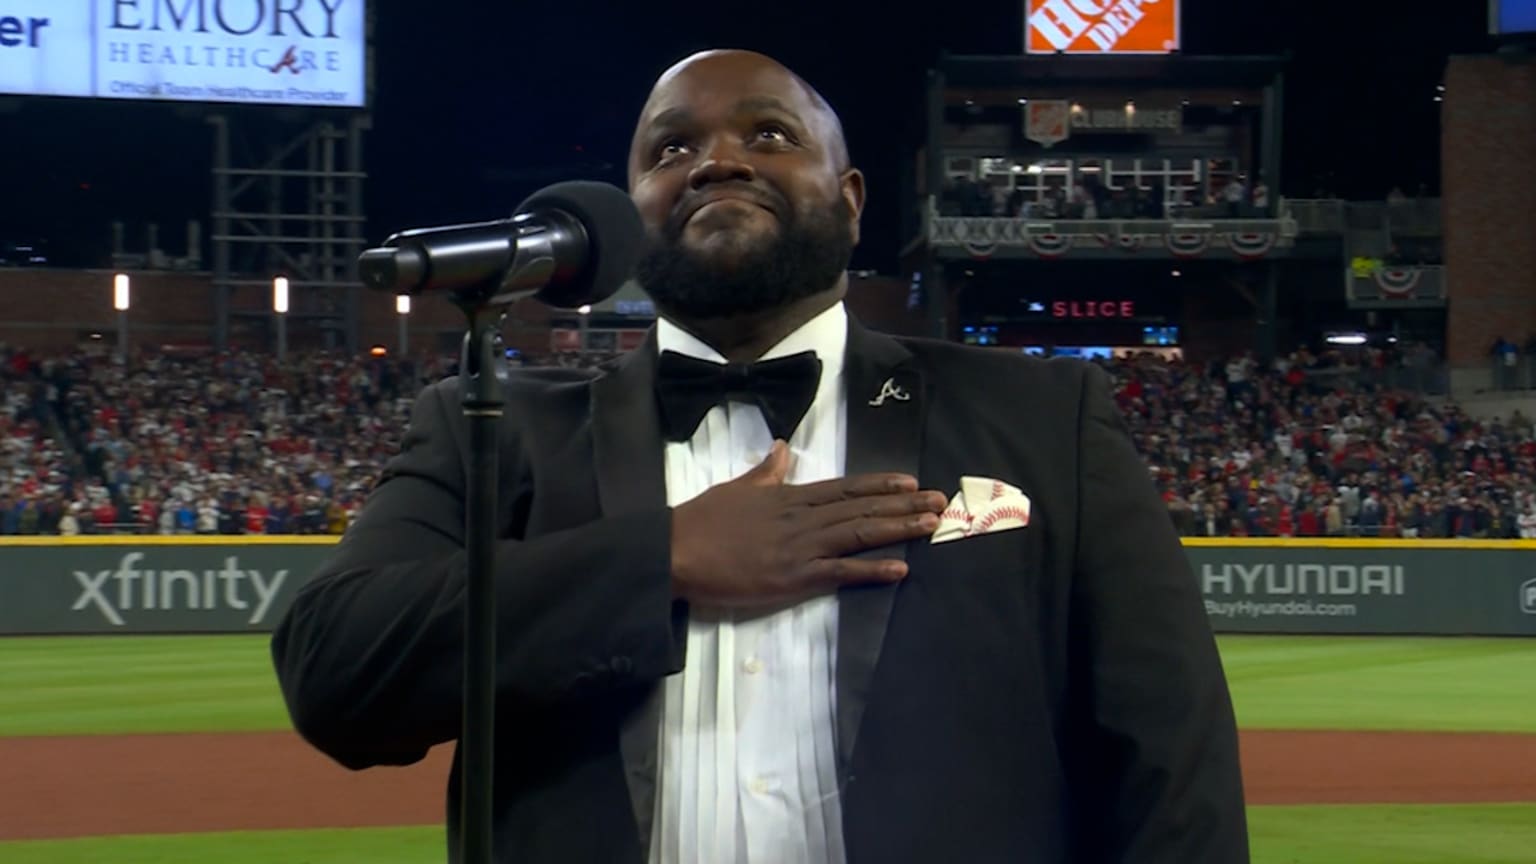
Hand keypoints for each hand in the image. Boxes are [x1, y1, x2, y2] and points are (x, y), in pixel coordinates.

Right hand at [670, 441, 948, 607]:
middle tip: (941, 500)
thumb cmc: (701, 521)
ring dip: (898, 528)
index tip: (910, 481)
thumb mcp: (736, 488)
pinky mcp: (794, 577)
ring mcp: (801, 548)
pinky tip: (900, 568)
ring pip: (859, 534)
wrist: (676, 551)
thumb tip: (780, 448)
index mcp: (789, 496)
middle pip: (862, 508)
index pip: (845, 487)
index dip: (880, 485)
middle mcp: (803, 518)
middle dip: (904, 504)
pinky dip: (872, 570)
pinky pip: (841, 572)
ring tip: (930, 524)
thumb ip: (764, 471)